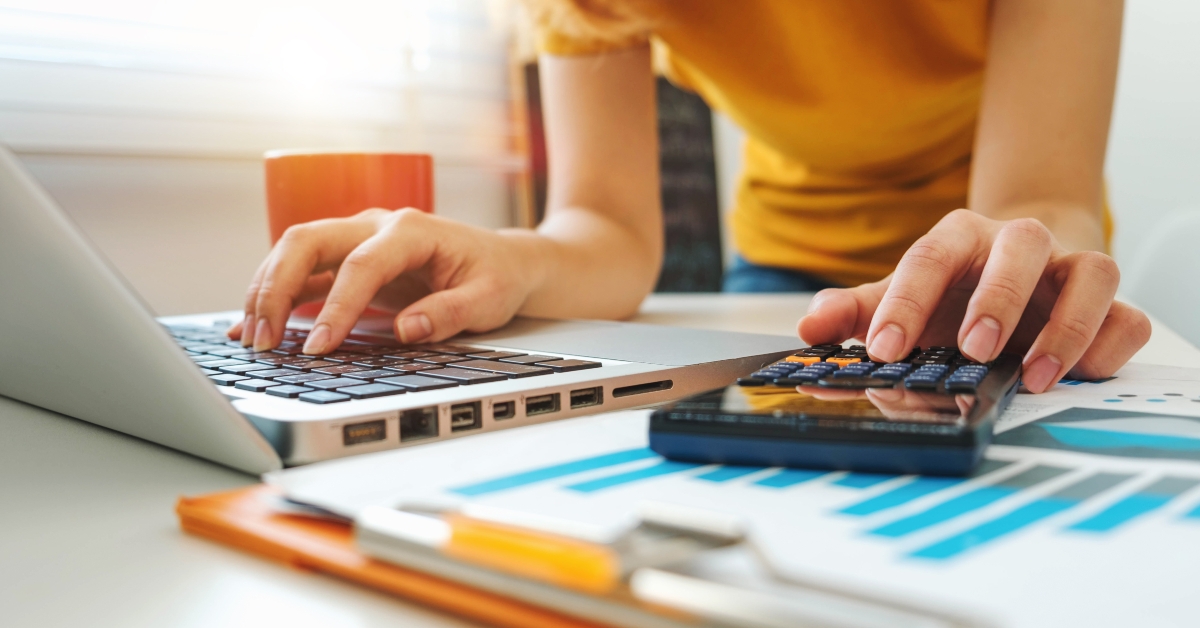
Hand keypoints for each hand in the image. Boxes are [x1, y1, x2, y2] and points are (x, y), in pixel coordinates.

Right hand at [228, 208, 543, 353]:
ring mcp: (358, 239)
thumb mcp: (488, 299)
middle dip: (276, 287)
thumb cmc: (496, 276)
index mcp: (411, 230)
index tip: (319, 347)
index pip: (361, 265)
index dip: (336, 307)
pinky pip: (303, 272)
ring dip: (267, 291)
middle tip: (263, 339)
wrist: (503, 260)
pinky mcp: (349, 259)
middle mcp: (376, 225)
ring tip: (253, 339)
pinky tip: (253, 325)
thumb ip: (449, 313)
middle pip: (308, 241)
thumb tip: (407, 330)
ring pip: (295, 251)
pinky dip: (275, 296)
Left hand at [798, 210, 1150, 392]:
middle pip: (1019, 246)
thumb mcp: (901, 297)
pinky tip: (1079, 375)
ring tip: (1032, 376)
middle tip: (974, 349)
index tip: (884, 349)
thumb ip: (856, 312)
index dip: (905, 301)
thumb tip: (808, 329)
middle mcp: (1019, 244)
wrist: (1023, 272)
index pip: (930, 256)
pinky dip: (1107, 345)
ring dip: (1065, 325)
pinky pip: (1126, 316)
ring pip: (1090, 273)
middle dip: (997, 296)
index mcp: (959, 239)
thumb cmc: (954, 291)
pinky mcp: (1110, 304)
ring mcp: (1071, 270)